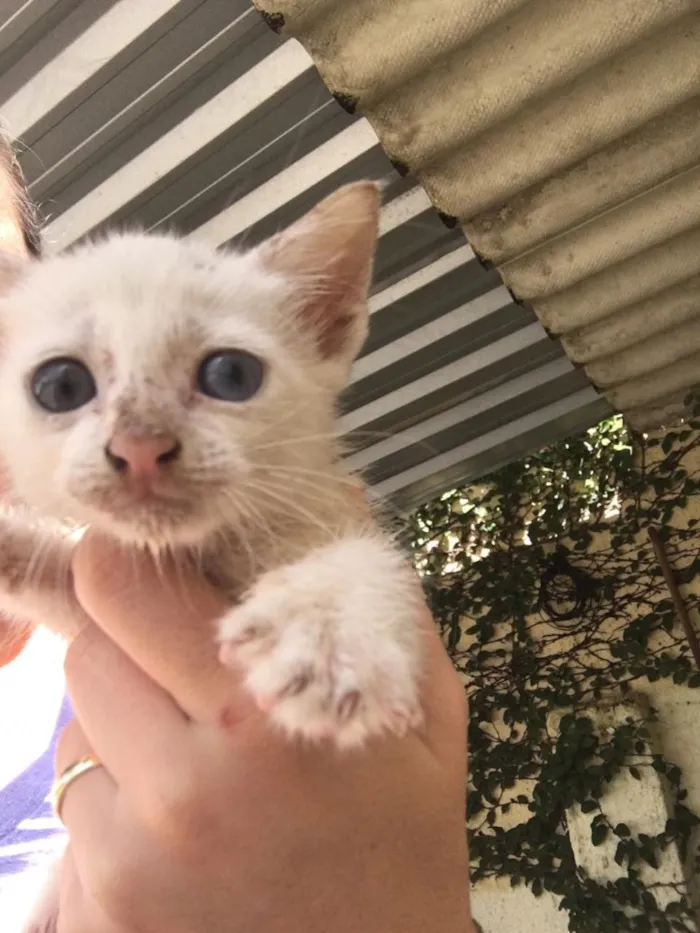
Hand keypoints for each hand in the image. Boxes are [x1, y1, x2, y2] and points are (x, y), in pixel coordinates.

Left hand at [55, 533, 473, 932]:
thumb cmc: (407, 839)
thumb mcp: (425, 712)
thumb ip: (377, 599)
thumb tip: (337, 492)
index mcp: (262, 716)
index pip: (121, 592)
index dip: (126, 566)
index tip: (150, 570)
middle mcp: (181, 788)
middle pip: (86, 654)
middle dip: (129, 646)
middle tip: (183, 670)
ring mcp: (128, 863)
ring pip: (73, 732)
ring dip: (121, 727)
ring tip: (191, 761)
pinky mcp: (99, 915)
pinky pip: (75, 816)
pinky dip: (115, 804)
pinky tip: (179, 834)